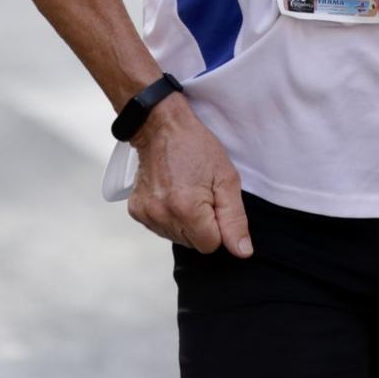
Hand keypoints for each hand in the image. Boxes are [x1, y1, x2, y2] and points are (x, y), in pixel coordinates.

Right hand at [126, 94, 252, 257]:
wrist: (160, 126)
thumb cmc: (196, 147)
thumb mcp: (226, 178)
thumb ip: (235, 219)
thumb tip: (242, 251)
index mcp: (187, 209)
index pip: (211, 245)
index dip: (218, 226)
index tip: (214, 202)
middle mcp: (162, 215)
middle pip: (193, 244)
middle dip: (202, 225)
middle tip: (200, 193)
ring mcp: (146, 214)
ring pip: (176, 238)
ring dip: (185, 222)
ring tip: (184, 191)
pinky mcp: (136, 211)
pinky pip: (160, 228)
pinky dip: (168, 216)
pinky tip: (170, 194)